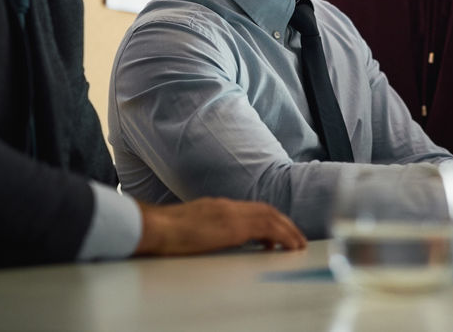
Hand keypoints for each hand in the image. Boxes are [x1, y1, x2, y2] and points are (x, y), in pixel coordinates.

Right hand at [135, 198, 306, 255]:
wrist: (154, 227)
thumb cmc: (162, 231)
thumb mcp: (189, 226)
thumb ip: (205, 227)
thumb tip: (212, 236)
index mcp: (217, 206)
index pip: (251, 209)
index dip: (269, 218)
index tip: (279, 230)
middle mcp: (228, 206)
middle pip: (265, 210)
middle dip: (284, 223)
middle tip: (296, 237)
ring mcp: (231, 214)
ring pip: (270, 217)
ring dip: (287, 229)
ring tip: (297, 243)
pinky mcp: (233, 227)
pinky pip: (267, 229)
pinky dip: (282, 236)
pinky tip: (289, 246)